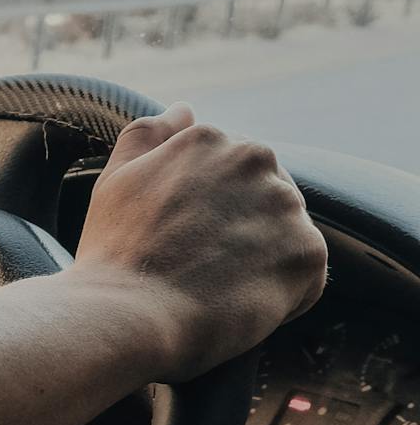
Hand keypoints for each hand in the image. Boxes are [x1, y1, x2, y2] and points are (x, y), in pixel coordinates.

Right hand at [72, 106, 326, 378]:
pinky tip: (239, 305)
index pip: (231, 176)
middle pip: (265, 201)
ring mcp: (285, 204)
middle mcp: (255, 159)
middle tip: (202, 269)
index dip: (209, 216)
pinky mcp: (308, 252)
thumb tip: (184, 110)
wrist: (129, 314)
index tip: (184, 243)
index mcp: (210, 139)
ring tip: (219, 289)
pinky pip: (306, 277)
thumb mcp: (117, 178)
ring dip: (264, 263)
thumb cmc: (116, 253)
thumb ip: (149, 134)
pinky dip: (282, 296)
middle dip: (243, 233)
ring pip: (286, 237)